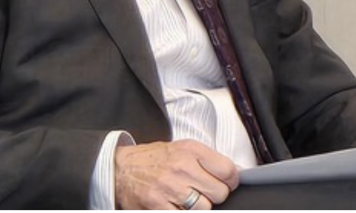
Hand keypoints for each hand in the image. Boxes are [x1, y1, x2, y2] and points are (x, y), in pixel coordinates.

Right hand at [115, 140, 238, 209]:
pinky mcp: (157, 205)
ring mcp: (169, 188)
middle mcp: (182, 168)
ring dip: (200, 207)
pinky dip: (183, 212)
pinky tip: (177, 206)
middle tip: (206, 192)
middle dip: (216, 196)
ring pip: (204, 208)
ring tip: (190, 200)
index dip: (231, 181)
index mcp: (191, 151)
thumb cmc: (154, 159)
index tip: (228, 183)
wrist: (121, 168)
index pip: (228, 170)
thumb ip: (208, 160)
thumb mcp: (183, 148)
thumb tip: (234, 173)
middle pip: (219, 193)